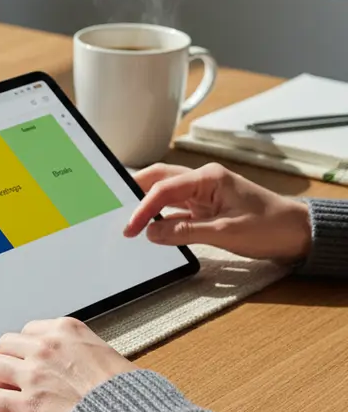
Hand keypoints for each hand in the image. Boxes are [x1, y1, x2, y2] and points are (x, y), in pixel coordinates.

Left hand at [0, 318, 134, 411]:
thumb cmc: (127, 390)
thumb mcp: (105, 352)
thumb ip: (79, 349)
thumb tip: (73, 361)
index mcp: (65, 330)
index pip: (29, 330)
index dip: (27, 348)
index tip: (31, 360)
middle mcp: (45, 347)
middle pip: (5, 345)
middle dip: (7, 359)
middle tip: (12, 375)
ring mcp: (34, 376)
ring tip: (6, 390)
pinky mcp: (27, 406)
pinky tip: (4, 410)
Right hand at [124, 162, 311, 262]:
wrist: (298, 233)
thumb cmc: (270, 226)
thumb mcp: (226, 232)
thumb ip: (185, 231)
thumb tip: (152, 232)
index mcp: (208, 178)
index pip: (164, 188)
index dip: (143, 208)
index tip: (130, 228)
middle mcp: (203, 180)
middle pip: (159, 179)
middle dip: (134, 191)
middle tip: (113, 207)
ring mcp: (204, 193)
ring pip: (165, 192)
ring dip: (146, 203)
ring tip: (127, 217)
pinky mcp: (206, 207)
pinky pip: (175, 208)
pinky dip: (160, 216)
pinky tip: (150, 227)